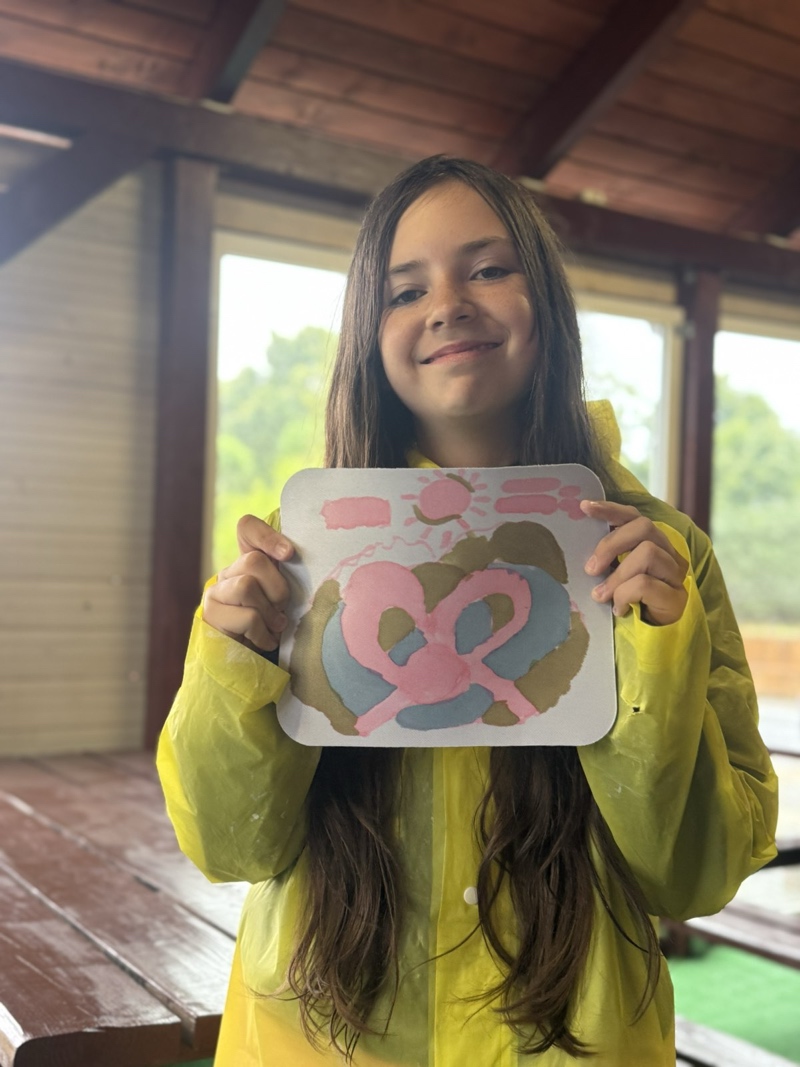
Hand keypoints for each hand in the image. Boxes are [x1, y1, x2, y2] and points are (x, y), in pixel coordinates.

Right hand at [202, 515, 294, 651]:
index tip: (289, 555)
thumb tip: (298, 561)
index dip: (267, 535)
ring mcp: (215, 593)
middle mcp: (227, 573)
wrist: (250, 667)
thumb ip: (290, 578)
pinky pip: (246, 616)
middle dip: (277, 589)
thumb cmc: (275, 629)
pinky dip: (262, 632)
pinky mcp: (210, 615)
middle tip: (281, 611)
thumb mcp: (286, 599)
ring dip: (268, 612)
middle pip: (253, 560)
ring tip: (274, 627)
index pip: (247, 528)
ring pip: (246, 586)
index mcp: (248, 564)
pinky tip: (264, 641)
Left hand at [580, 501, 688, 625]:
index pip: (635, 516)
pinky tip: (619, 610)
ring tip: (601, 596)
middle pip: (644, 527)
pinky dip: (625, 596)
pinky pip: (646, 584)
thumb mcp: (615, 577)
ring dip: (617, 576)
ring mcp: (676, 574)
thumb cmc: (630, 604)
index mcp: (652, 544)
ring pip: (647, 554)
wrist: (654, 639)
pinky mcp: (677, 597)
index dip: (611, 509)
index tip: (584, 507)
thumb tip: (582, 553)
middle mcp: (669, 553)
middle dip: (611, 544)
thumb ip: (608, 561)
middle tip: (590, 569)